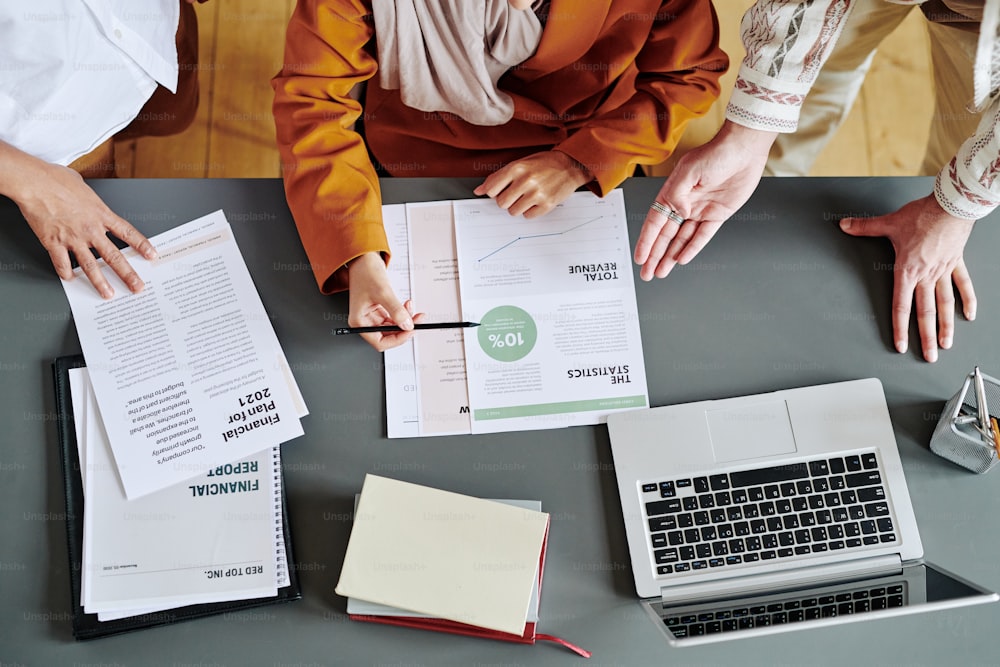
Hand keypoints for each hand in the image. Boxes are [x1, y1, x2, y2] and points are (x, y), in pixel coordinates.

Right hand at [16, 161, 156, 298]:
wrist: (34, 183)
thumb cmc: (55, 178)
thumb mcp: (82, 185)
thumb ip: (89, 198)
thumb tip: (87, 198)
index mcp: (101, 214)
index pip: (128, 233)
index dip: (142, 246)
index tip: (152, 255)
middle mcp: (90, 229)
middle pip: (114, 256)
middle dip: (128, 274)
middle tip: (137, 287)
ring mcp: (73, 238)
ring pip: (91, 266)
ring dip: (100, 282)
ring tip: (108, 294)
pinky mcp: (54, 243)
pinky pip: (62, 263)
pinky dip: (66, 272)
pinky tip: (70, 278)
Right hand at [347, 252, 424, 350]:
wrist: (364, 259)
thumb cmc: (365, 272)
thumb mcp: (383, 293)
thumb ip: (396, 311)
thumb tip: (407, 325)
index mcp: (359, 321)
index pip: (380, 342)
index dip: (397, 339)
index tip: (410, 331)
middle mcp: (365, 321)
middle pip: (388, 335)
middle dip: (404, 328)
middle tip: (417, 320)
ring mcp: (372, 316)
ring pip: (393, 326)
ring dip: (405, 319)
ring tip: (411, 308)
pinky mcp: (379, 309)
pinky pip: (394, 317)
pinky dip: (403, 313)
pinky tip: (407, 305)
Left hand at [473, 150, 590, 217]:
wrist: (571, 165)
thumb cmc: (545, 163)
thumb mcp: (520, 163)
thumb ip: (498, 177)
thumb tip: (478, 190)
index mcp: (517, 168)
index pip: (491, 189)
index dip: (494, 192)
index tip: (500, 190)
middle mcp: (526, 181)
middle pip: (501, 203)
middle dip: (506, 200)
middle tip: (516, 193)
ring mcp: (537, 193)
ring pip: (513, 212)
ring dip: (518, 207)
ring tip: (527, 196)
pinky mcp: (547, 204)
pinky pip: (528, 216)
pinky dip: (530, 211)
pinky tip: (536, 201)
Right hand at [634, 121, 776, 280]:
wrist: (743, 150)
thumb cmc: (717, 153)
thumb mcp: (690, 170)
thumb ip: (678, 194)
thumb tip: (677, 213)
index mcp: (672, 192)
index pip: (655, 222)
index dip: (646, 242)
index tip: (640, 257)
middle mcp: (685, 204)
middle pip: (665, 236)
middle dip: (655, 255)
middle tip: (647, 273)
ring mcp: (700, 211)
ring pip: (681, 239)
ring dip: (670, 256)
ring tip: (661, 271)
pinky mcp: (717, 214)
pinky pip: (702, 235)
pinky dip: (692, 248)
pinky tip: (682, 259)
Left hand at [840, 195, 975, 362]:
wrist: (952, 206)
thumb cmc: (923, 215)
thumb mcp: (889, 223)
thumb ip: (865, 227)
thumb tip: (845, 225)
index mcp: (908, 271)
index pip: (901, 306)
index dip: (900, 328)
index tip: (900, 345)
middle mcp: (927, 275)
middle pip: (925, 313)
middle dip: (926, 337)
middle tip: (928, 356)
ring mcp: (944, 271)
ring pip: (945, 305)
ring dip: (947, 326)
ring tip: (946, 344)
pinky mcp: (956, 263)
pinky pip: (963, 285)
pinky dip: (967, 300)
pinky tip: (969, 315)